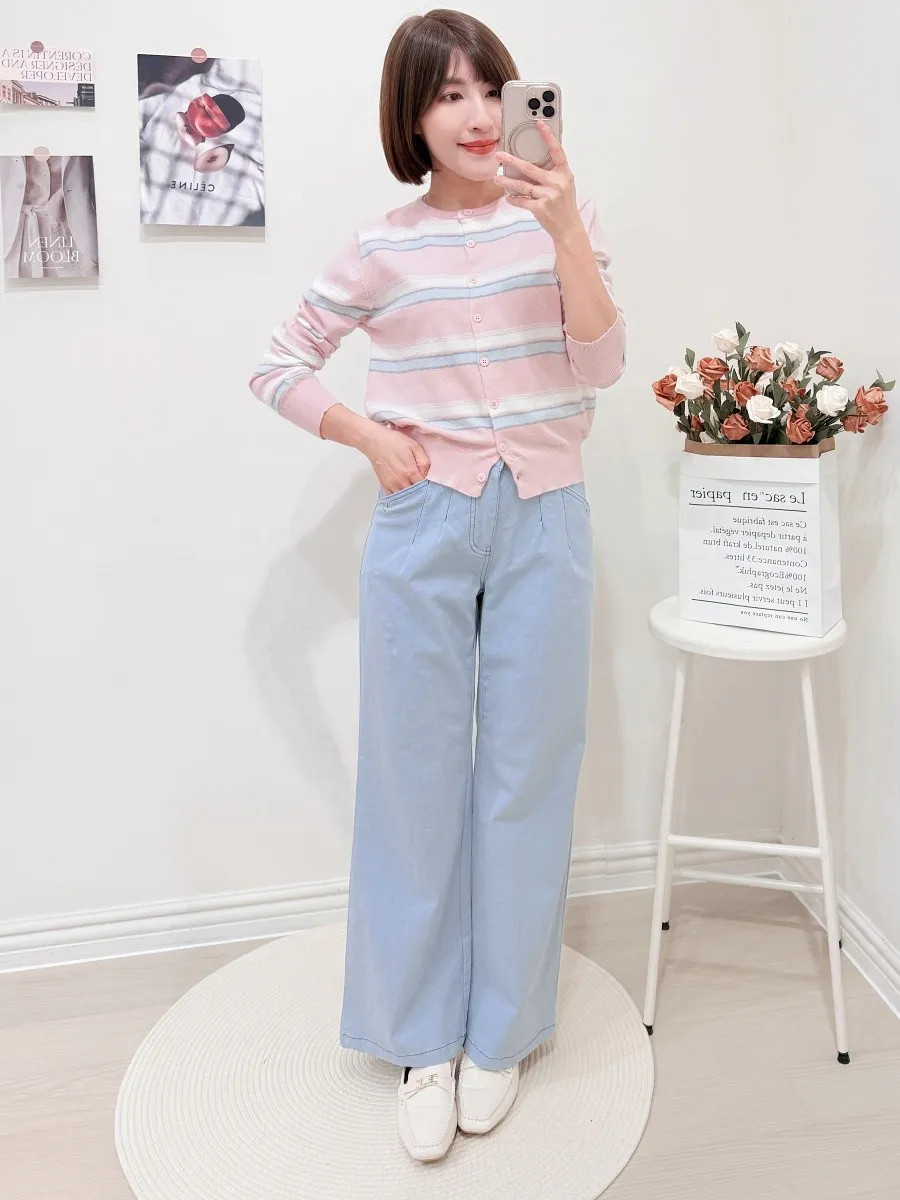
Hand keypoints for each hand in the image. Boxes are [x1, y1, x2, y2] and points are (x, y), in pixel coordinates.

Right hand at [363, 425, 430, 493]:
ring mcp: (392, 485)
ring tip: (411, 485)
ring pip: (405, 497)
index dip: (428, 484)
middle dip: (420, 490)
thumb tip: (427, 474)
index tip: (428, 481)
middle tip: (420, 483)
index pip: (425, 486)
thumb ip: (424, 461)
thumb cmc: (394, 442)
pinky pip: (394, 496)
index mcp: (411, 472)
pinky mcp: (384, 485)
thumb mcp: (414, 446)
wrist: (374, 441)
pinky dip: (399, 494)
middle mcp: (402, 481)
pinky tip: (402, 487)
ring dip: (410, 494)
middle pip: (416, 494)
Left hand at [495, 120, 580, 242]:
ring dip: (507, 182)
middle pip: (530, 168)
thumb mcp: (565, 184)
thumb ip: (553, 172)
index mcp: (564, 173)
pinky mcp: (540, 208)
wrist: (568, 227)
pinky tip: (508, 196)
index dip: (548, 136)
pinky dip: (514, 199)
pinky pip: (522, 201)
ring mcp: (548, 195)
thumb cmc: (565, 204)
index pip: (557, 151)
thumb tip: (532, 161)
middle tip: (499, 156)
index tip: (539, 123)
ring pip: (522, 185)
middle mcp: (556, 182)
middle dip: (512, 161)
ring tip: (496, 178)